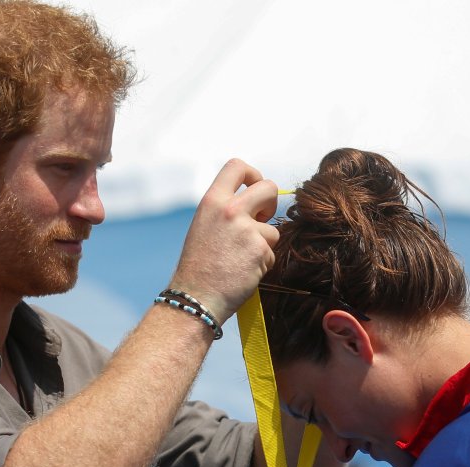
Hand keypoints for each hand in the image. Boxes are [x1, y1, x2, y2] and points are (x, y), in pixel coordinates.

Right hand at [169, 159, 278, 321]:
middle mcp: (230, 210)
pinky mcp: (260, 251)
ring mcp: (247, 230)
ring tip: (240, 259)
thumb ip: (225, 212)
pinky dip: (262, 264)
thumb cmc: (198, 267)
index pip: (237, 167)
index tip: (254, 186)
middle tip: (262, 219)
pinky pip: (271, 253)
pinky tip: (243, 272)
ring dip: (263, 244)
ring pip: (273, 229)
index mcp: (212, 201)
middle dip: (271, 203)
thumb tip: (253, 206)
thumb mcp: (204, 227)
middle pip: (269, 188)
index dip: (252, 174)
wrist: (196, 297)